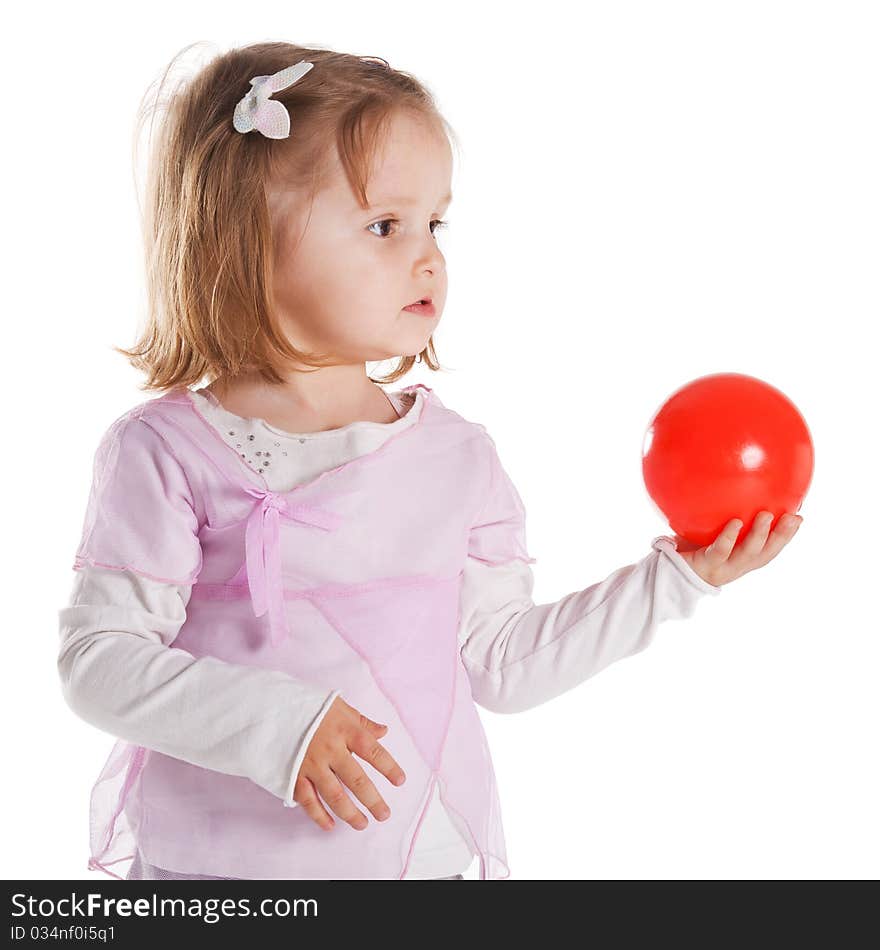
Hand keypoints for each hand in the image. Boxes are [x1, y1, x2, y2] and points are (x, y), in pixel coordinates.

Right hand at [293, 696, 405, 831]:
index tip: (400, 781)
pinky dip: (319, 815)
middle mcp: (331, 749)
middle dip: (373, 800)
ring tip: (363, 824)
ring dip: (350, 813)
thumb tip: (383, 732)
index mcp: (345, 730)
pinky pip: (308, 800)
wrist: (272, 707)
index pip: (374, 752)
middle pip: (357, 780)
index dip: (389, 768)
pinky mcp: (293, 774)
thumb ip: (362, 722)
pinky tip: (330, 826)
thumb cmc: (310, 707)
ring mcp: (311, 764)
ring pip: (334, 795)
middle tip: (384, 814)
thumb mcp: (339, 706)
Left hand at [672, 510, 802, 586]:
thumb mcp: (702, 528)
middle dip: (782, 536)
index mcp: (739, 559)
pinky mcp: (705, 566)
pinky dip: (729, 537)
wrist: (662, 570)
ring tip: (768, 515)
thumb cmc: (683, 547)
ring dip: (760, 536)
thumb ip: (715, 511)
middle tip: (794, 517)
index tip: (799, 516)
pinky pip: (719, 551)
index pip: (768, 548)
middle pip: (765, 554)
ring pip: (747, 554)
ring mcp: (722, 569)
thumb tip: (723, 476)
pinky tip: (735, 522)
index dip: (785, 536)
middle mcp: (735, 567)